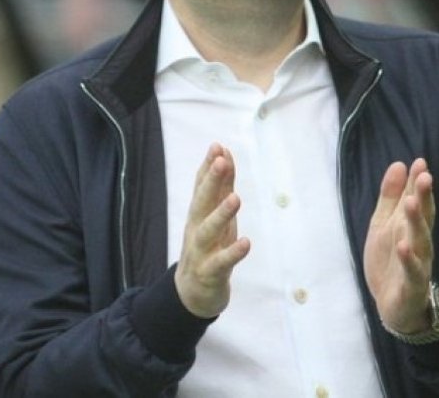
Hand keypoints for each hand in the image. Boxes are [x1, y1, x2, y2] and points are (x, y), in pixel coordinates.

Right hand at [174, 144, 250, 317]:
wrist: (192, 293)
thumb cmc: (209, 247)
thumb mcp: (215, 215)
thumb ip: (221, 186)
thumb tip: (224, 154)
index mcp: (199, 214)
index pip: (202, 186)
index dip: (208, 166)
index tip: (217, 146)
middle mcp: (196, 229)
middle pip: (201, 203)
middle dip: (211, 181)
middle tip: (221, 161)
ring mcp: (201, 251)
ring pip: (207, 231)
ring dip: (220, 214)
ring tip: (235, 198)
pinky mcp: (209, 273)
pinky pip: (221, 263)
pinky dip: (232, 253)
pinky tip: (245, 243)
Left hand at [363, 158, 434, 333]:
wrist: (394, 306)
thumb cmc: (391, 260)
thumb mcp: (384, 224)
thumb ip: (391, 197)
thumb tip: (399, 164)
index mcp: (410, 227)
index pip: (419, 202)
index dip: (419, 183)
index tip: (420, 162)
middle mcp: (419, 243)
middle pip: (424, 218)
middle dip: (424, 197)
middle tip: (425, 176)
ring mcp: (417, 264)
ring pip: (420, 241)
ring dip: (416, 222)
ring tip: (412, 203)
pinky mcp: (411, 285)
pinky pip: (412, 271)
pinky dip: (408, 259)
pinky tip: (403, 246)